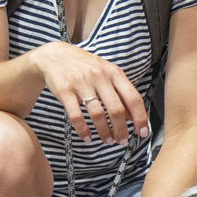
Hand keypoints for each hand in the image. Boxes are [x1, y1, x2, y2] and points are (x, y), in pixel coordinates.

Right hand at [32, 41, 148, 144]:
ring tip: (107, 140)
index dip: (140, 117)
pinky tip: (87, 137)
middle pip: (116, 109)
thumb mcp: (106, 73)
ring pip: (97, 114)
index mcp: (114, 72)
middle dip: (121, 130)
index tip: (142, 132)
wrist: (54, 55)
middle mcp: (99, 76)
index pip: (133, 97)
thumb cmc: (84, 66)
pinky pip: (76, 116)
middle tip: (122, 141)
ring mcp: (81, 83)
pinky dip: (83, 130)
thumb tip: (132, 116)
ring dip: (104, 132)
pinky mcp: (65, 90)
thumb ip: (120, 91)